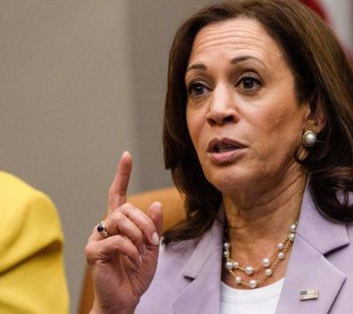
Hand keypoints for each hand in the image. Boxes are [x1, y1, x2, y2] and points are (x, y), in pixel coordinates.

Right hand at [85, 151, 162, 312]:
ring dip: (139, 235)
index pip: (117, 194)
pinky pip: (117, 240)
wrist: (126, 299)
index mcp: (119, 224)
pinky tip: (133, 261)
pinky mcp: (93, 252)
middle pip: (126, 208)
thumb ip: (154, 226)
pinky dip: (132, 250)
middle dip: (145, 222)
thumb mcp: (152, 247)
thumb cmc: (136, 274)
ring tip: (143, 251)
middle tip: (153, 240)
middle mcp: (105, 227)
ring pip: (120, 220)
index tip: (126, 156)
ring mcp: (97, 238)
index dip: (121, 174)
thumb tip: (157, 204)